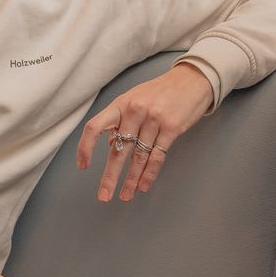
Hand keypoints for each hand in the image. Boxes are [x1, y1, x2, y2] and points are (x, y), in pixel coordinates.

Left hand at [76, 63, 214, 201]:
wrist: (192, 80)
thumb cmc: (161, 91)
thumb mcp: (135, 98)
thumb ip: (121, 120)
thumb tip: (113, 146)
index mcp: (121, 103)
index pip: (94, 127)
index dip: (85, 147)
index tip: (83, 165)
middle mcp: (135, 111)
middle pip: (118, 150)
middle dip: (110, 177)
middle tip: (104, 196)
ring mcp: (154, 119)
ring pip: (138, 157)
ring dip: (131, 180)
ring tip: (125, 196)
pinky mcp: (171, 128)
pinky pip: (157, 156)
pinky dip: (149, 174)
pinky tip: (143, 185)